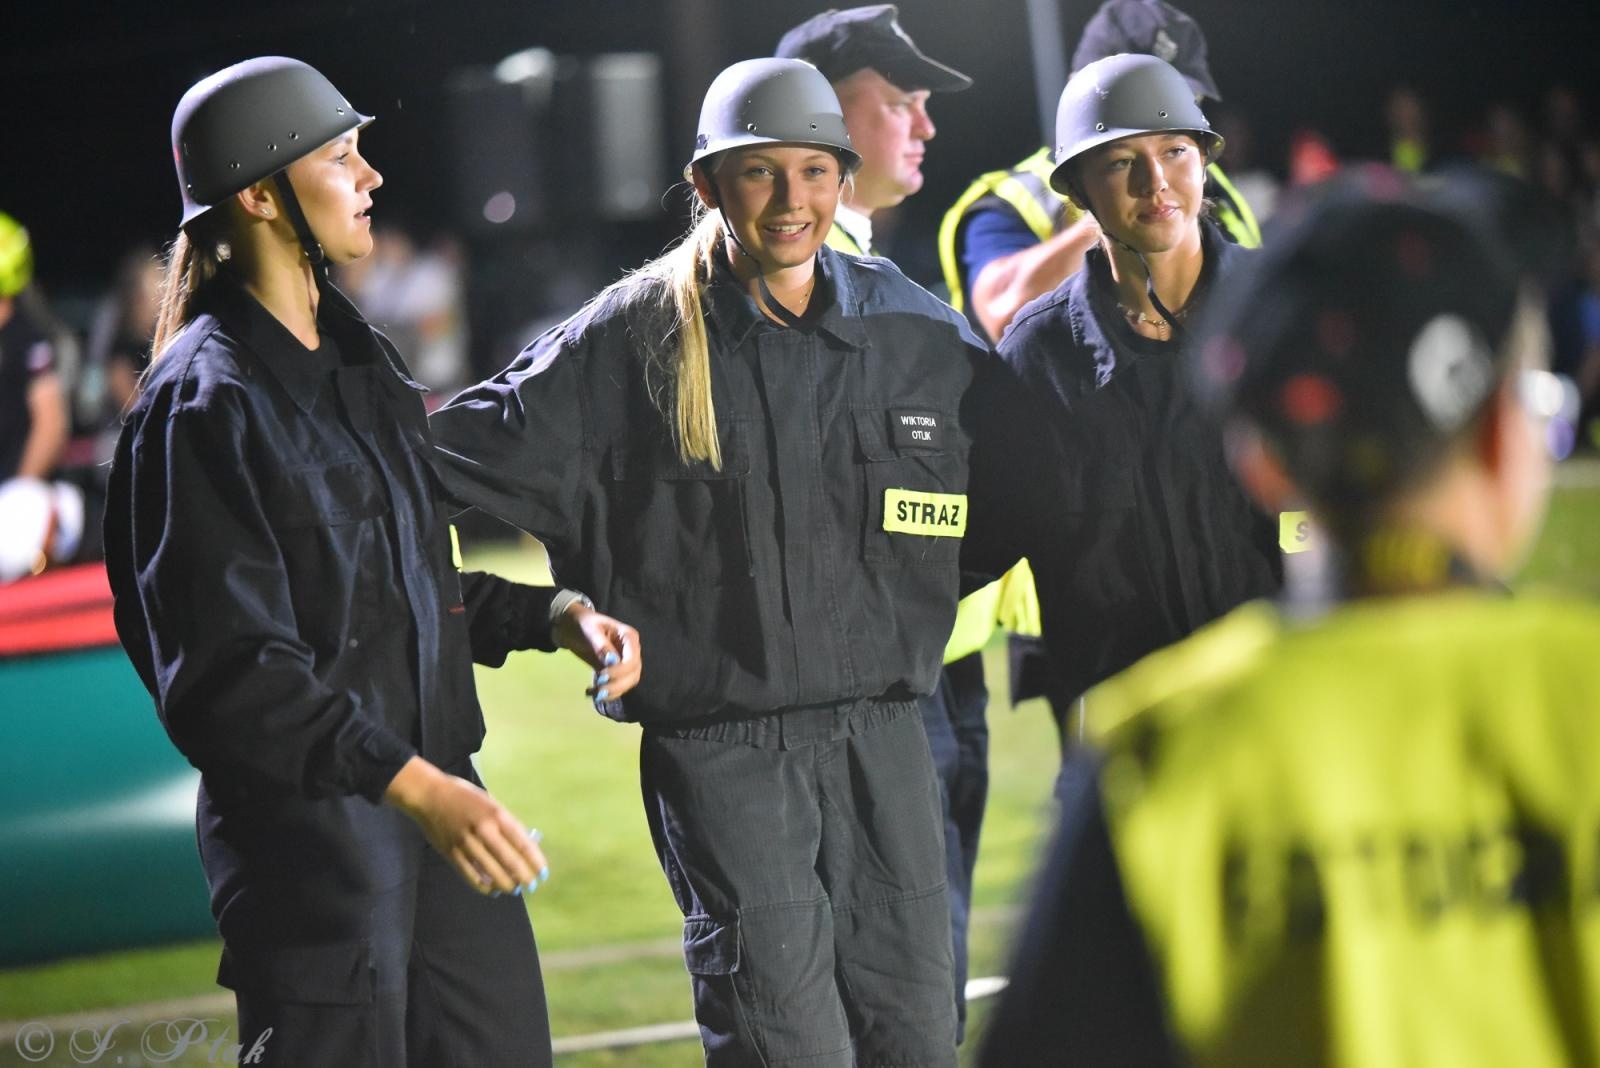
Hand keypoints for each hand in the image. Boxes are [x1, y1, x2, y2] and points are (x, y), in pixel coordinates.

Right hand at [384, 757, 547, 894]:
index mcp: (497, 815)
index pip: (522, 843)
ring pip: (492, 872)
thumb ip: (507, 823)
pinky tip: (493, 890)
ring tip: (514, 889)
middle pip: (510, 861)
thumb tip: (527, 844)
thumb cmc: (465, 797)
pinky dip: (484, 886)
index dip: (535, 861)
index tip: (543, 873)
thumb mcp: (491, 803)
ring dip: (507, 885)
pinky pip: (471, 876)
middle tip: (532, 886)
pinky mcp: (452, 853)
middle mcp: (483, 830)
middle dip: (524, 877)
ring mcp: (466, 843)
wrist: (430, 795)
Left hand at [553, 603, 641, 702]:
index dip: (620, 671)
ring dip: (613, 692)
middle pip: (633, 674)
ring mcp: (624, 662)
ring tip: (593, 694)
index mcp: (628, 637)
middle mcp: (631, 651)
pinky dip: (607, 693)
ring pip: (627, 683)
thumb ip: (601, 645)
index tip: (601, 677)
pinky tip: (592, 694)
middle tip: (598, 692)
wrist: (571, 626)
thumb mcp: (590, 629)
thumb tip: (612, 662)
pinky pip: (617, 686)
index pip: (632, 660)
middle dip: (617, 685)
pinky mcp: (615, 672)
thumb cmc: (582, 623)